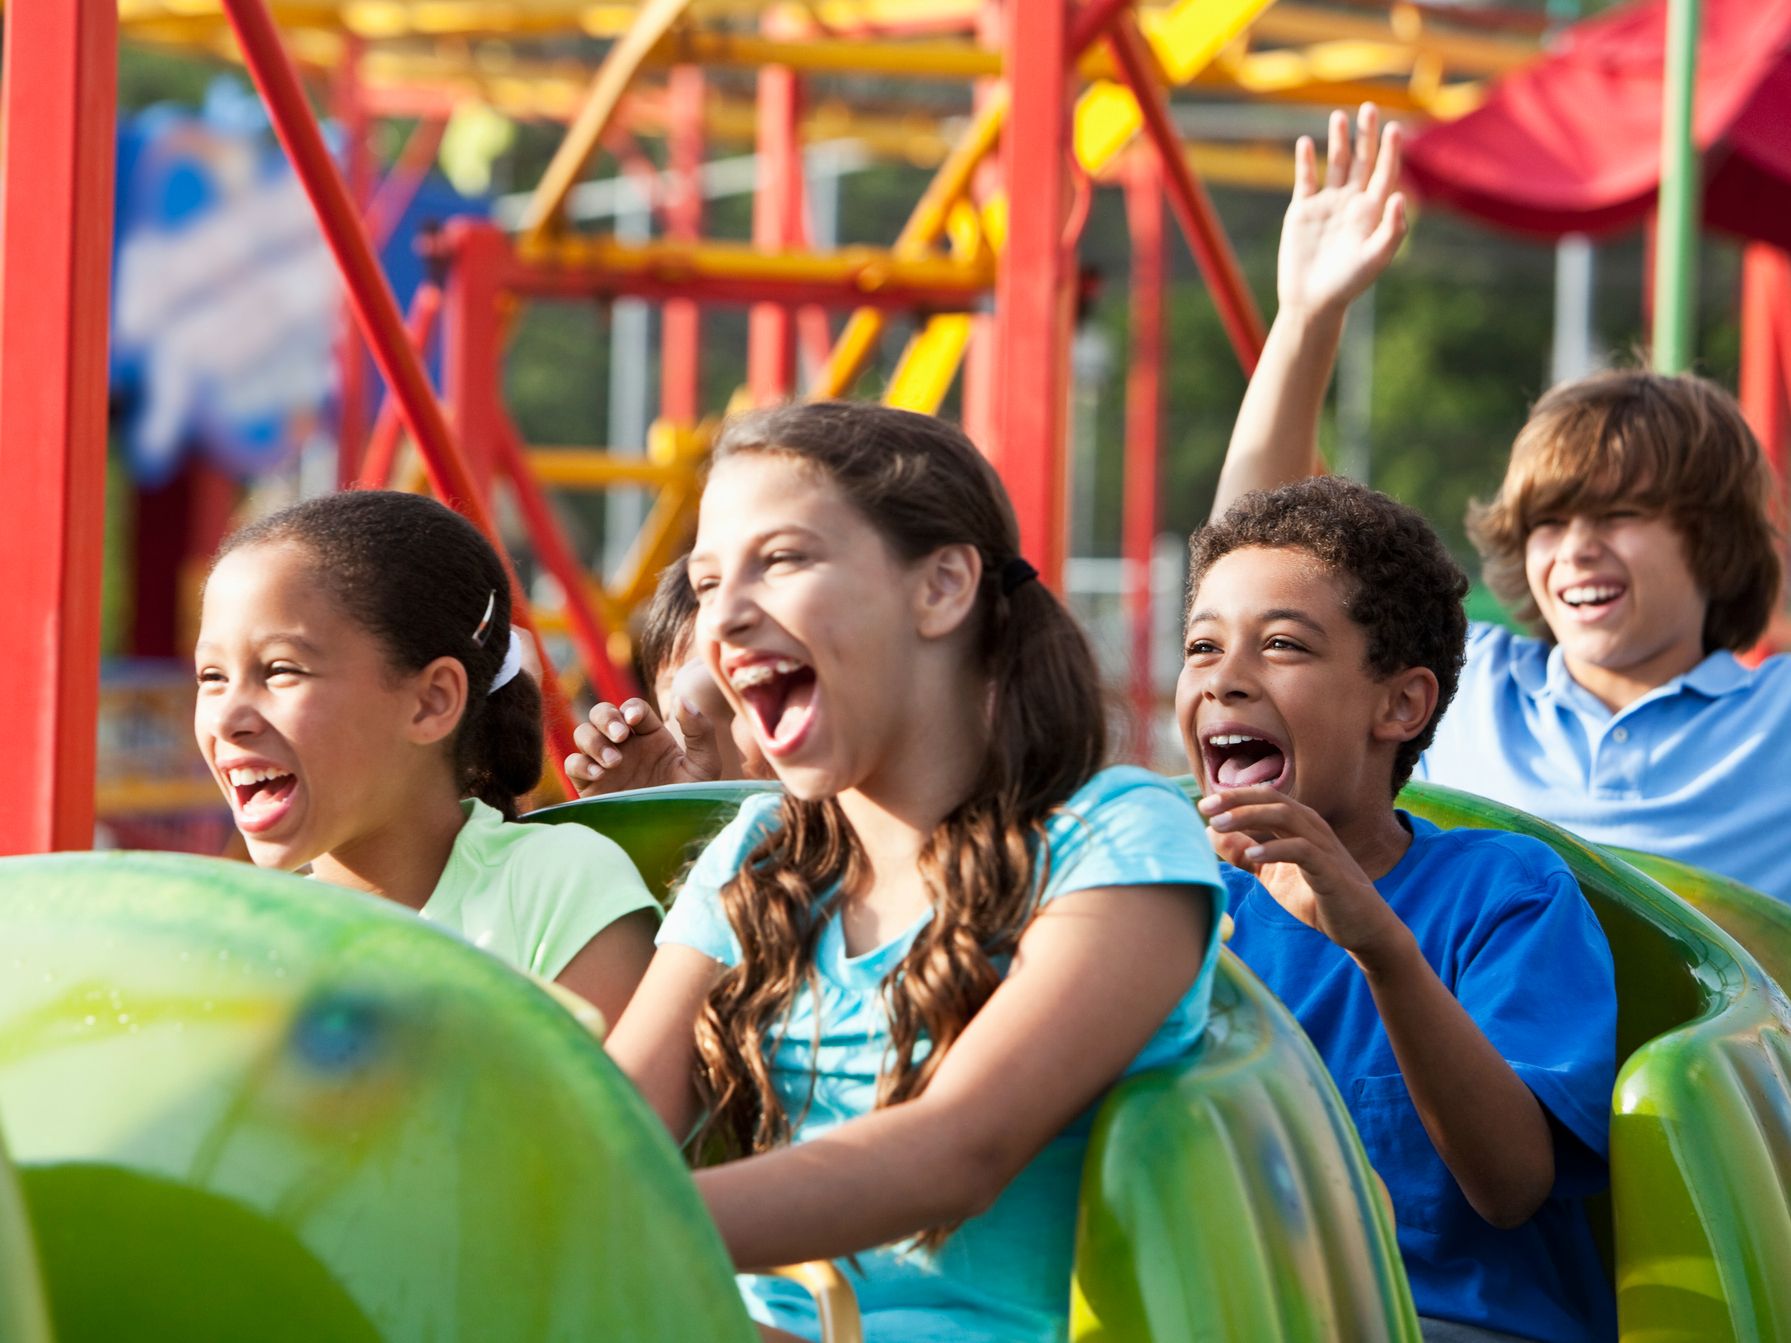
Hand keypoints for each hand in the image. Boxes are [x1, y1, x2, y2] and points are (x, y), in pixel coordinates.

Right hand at [566, 687, 724, 795]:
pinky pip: (573, 764)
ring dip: (594, 740)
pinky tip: (600, 774)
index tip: (635, 721)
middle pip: (602, 713)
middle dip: (606, 717)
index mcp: (652, 737)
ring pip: (583, 734)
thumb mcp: (704, 765)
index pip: (634, 708)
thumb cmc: (693, 800)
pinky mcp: (590, 786)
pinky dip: (580, 764)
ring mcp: (606, 764)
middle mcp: (626, 747)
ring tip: (614, 762)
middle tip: (620, 735)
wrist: (674, 835)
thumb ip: (699, 731)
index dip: (631, 709)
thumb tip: (682, 698)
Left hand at [1198, 786, 1406, 965]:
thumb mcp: (1272, 874)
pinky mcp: (1331, 870)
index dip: (1233, 796)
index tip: (1202, 805)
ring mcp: (1324, 846)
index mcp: (1299, 824)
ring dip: (1249, 817)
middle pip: (1272, 799)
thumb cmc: (1316, 896)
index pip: (1264, 797)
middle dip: (1236, 800)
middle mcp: (1312, 827)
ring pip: (1286, 816)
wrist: (1360, 927)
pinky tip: (1251, 854)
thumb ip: (1244, 854)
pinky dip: (1275, 849)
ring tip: (1218, 825)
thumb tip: (1209, 833)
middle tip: (1205, 808)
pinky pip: (1302, 850)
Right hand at [1277, 103, 1407, 323]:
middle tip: (1369, 108)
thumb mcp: (1375, 258)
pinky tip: (1306, 142)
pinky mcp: (1302, 211)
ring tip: (1338, 116)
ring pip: (1336, 165)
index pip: (1384, 172)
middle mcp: (1352, 203)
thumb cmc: (1348, 284)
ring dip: (1338, 141)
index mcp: (1372, 212)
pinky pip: (1306, 180)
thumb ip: (1392, 229)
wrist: (1312, 301)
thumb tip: (1400, 195)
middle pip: (1362, 161)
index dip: (1389, 150)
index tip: (1394, 127)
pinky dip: (1305, 161)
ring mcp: (1327, 205)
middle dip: (1366, 135)